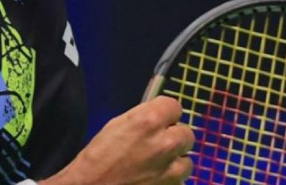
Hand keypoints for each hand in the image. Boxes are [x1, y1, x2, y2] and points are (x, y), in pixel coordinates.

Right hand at [42, 96, 194, 184]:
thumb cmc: (98, 157)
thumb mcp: (117, 125)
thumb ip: (143, 118)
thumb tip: (159, 117)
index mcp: (150, 121)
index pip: (175, 107)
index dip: (166, 114)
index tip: (160, 120)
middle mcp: (166, 142)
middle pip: (186, 133)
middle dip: (173, 137)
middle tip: (157, 145)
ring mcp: (171, 169)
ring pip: (187, 160)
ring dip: (174, 161)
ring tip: (156, 165)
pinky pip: (180, 179)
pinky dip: (170, 179)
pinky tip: (153, 178)